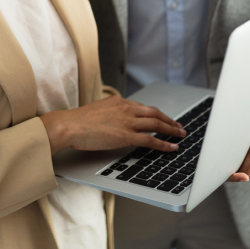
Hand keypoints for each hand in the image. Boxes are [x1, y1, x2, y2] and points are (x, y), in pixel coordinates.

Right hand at [40, 96, 185, 154]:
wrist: (69, 125)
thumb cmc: (77, 122)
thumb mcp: (96, 111)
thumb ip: (109, 113)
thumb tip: (114, 122)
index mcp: (118, 101)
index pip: (142, 107)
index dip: (155, 114)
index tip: (162, 118)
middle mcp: (125, 108)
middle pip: (154, 112)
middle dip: (169, 120)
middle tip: (178, 126)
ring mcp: (126, 121)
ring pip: (156, 123)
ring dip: (171, 129)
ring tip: (180, 135)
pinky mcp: (126, 135)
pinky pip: (150, 139)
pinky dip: (164, 143)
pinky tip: (172, 147)